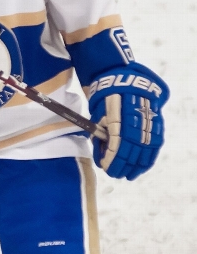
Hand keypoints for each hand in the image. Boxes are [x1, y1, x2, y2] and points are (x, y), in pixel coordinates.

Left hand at [88, 63, 168, 179]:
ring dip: (138, 165)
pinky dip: (149, 157)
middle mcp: (136, 121)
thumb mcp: (98, 115)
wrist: (122, 78)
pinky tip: (143, 166)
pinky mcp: (156, 121)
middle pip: (132, 151)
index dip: (112, 160)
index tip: (106, 168)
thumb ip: (101, 136)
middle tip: (116, 175)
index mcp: (119, 119)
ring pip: (146, 150)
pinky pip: (156, 144)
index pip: (117, 146)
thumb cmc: (105, 98)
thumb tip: (103, 156)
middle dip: (124, 166)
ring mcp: (148, 121)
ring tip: (130, 175)